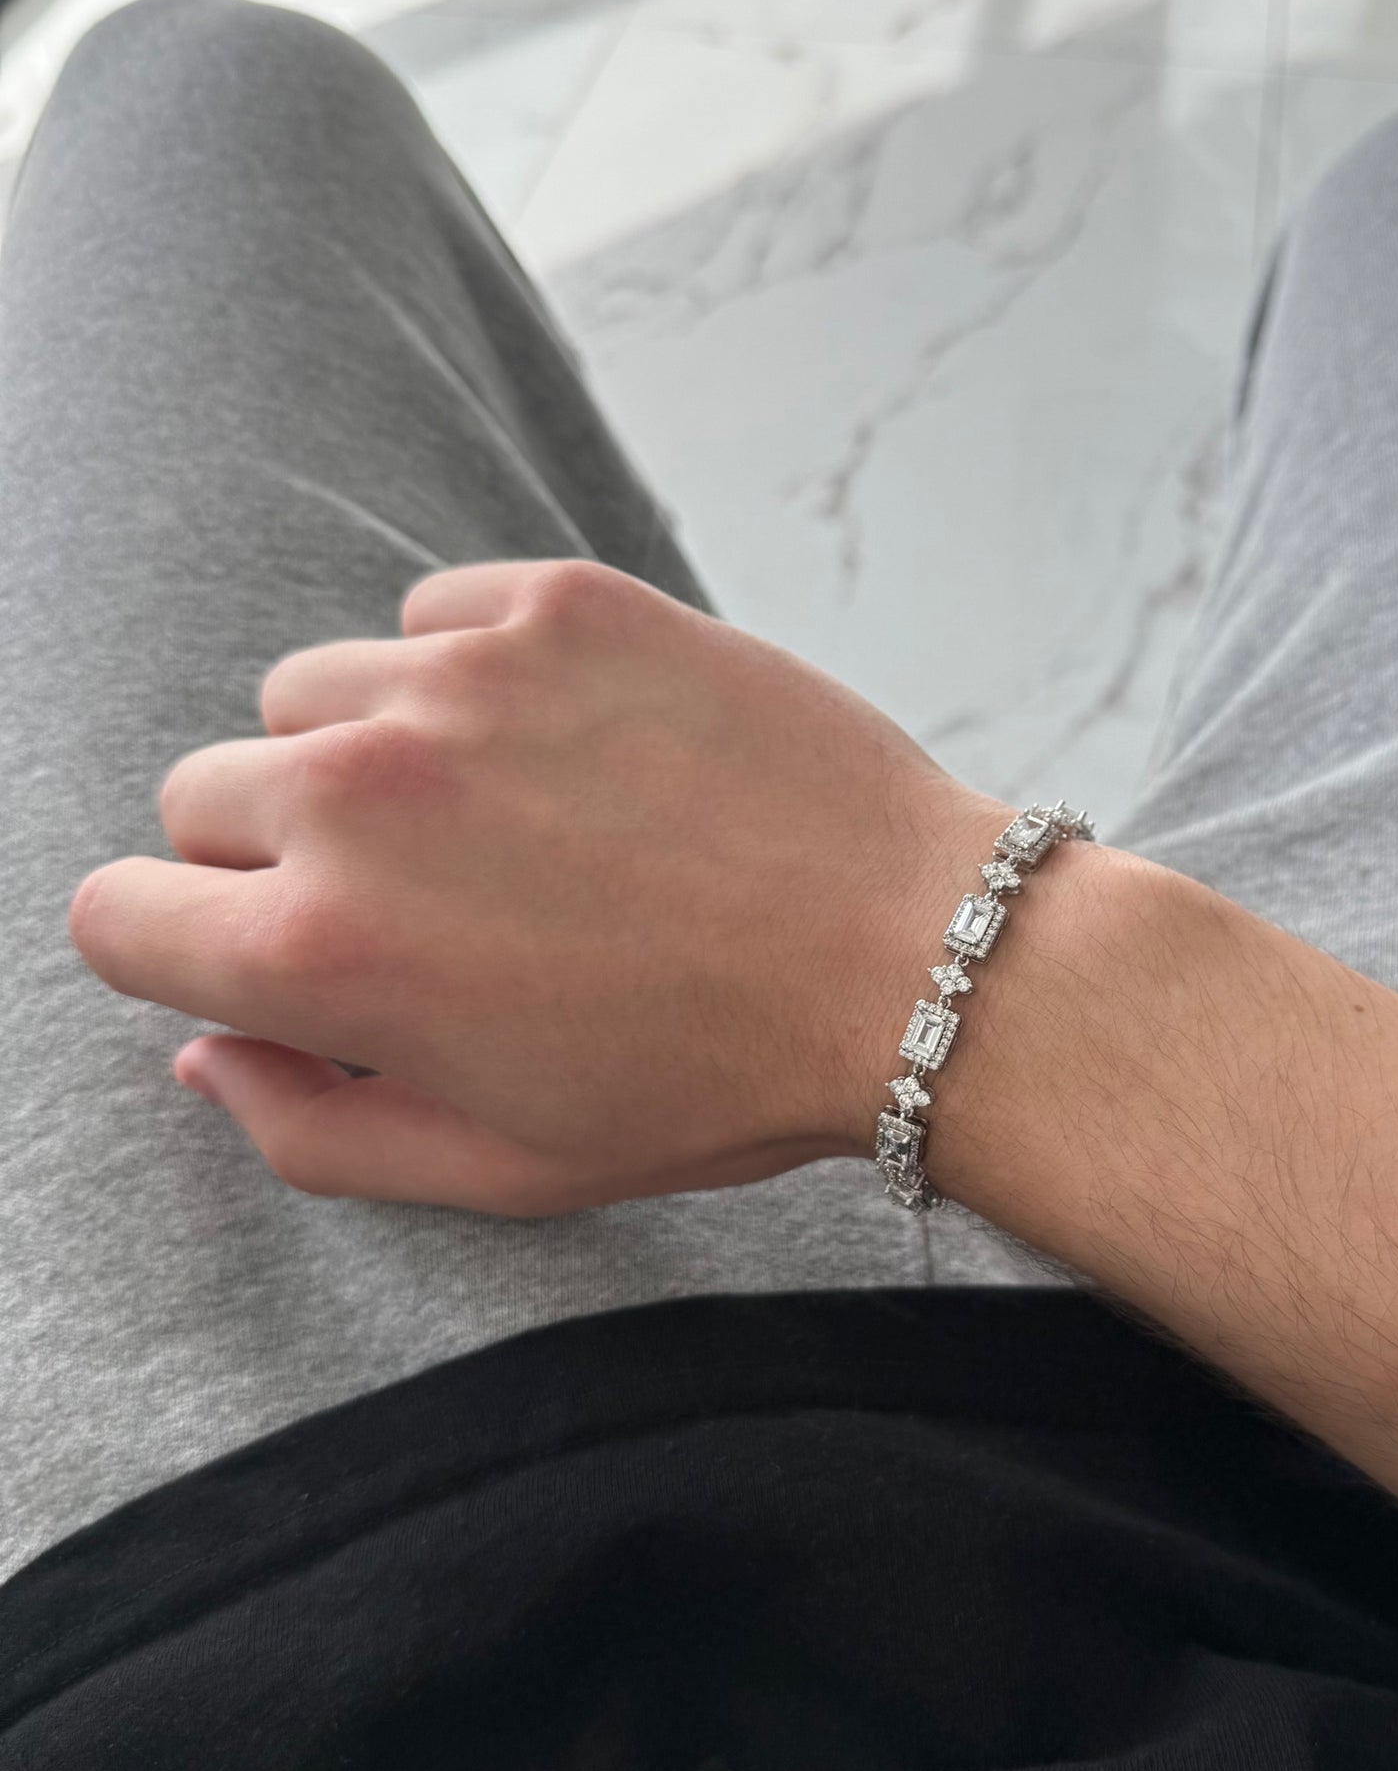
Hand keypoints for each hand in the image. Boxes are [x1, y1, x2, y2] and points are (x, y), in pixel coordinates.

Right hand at [69, 560, 1008, 1213]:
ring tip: (508, 821)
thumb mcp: (500, 1169)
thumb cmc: (713, 1082)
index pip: (117, 916)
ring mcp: (459, 677)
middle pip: (204, 794)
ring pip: (309, 694)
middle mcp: (361, 792)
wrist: (908, 956)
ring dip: (369, 756)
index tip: (272, 960)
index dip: (188, 950)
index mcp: (320, 947)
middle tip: (425, 904)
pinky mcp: (556, 602)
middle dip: (278, 859)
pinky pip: (429, 618)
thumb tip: (203, 1049)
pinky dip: (468, 677)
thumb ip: (308, 1130)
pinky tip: (572, 746)